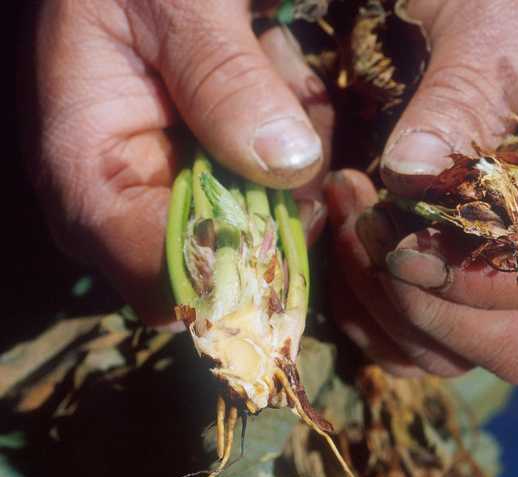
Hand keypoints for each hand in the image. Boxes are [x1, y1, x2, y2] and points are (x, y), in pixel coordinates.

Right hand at [31, 0, 332, 323]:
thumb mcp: (170, 1)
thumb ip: (222, 77)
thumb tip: (289, 166)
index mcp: (90, 181)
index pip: (172, 284)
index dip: (246, 263)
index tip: (303, 199)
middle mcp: (129, 208)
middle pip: (235, 260)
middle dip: (287, 192)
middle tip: (298, 99)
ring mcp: (174, 191)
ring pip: (270, 221)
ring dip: (298, 146)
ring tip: (277, 59)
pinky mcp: (209, 171)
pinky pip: (277, 184)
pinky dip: (297, 133)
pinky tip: (279, 69)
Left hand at [325, 0, 517, 380]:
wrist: (511, 21)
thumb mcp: (497, 25)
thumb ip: (463, 93)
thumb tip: (411, 175)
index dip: (489, 277)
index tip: (406, 242)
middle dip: (426, 301)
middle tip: (364, 218)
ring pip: (466, 354)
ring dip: (385, 303)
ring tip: (350, 210)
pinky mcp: (486, 293)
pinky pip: (427, 349)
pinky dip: (373, 318)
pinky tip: (349, 250)